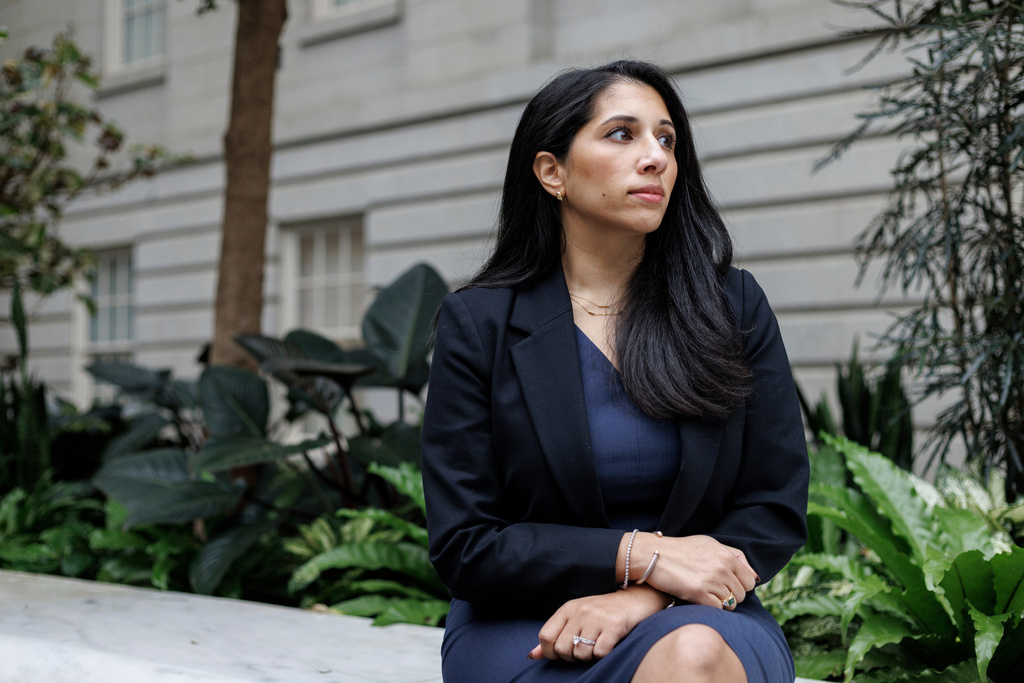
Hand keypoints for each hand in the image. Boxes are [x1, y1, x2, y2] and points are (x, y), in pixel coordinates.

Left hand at [527, 585, 667, 662]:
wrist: (635, 599)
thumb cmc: (603, 612)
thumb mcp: (576, 618)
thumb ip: (554, 635)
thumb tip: (532, 655)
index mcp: (567, 609)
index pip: (545, 636)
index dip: (549, 651)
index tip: (561, 653)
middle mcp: (580, 612)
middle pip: (561, 649)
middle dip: (571, 657)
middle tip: (582, 650)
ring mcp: (597, 618)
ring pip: (580, 653)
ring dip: (588, 657)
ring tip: (596, 647)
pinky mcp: (613, 627)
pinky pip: (599, 653)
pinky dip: (602, 655)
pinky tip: (607, 645)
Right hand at [622, 533, 757, 609]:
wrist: (652, 555)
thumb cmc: (681, 550)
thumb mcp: (710, 544)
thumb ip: (735, 557)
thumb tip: (756, 577)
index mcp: (727, 556)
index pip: (750, 581)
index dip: (740, 586)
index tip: (726, 585)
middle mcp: (723, 568)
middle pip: (741, 595)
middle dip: (730, 595)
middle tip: (711, 590)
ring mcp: (712, 581)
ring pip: (731, 604)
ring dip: (720, 603)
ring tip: (704, 593)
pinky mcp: (699, 593)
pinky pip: (718, 610)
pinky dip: (710, 608)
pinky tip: (698, 599)